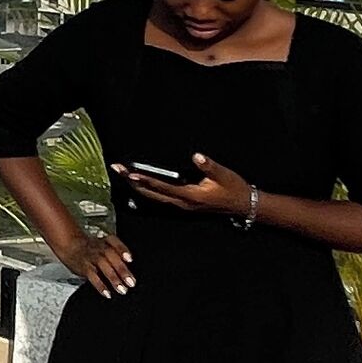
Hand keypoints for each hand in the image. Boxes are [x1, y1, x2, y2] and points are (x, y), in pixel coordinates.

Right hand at [64, 232, 137, 296]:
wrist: (70, 245)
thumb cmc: (92, 247)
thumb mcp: (104, 243)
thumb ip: (118, 252)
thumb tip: (130, 265)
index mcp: (106, 242)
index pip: (115, 243)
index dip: (123, 250)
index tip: (130, 260)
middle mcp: (99, 249)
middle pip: (112, 257)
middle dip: (122, 270)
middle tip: (131, 282)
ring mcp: (92, 258)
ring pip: (103, 267)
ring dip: (113, 279)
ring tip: (122, 290)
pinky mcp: (84, 268)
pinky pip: (92, 277)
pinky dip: (100, 286)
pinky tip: (107, 293)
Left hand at [116, 151, 260, 222]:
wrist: (243, 204)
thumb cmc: (234, 189)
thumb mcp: (223, 175)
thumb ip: (208, 166)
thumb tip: (195, 156)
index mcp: (190, 196)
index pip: (162, 187)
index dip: (145, 180)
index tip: (130, 173)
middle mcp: (183, 203)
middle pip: (152, 194)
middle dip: (133, 183)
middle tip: (118, 170)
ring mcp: (182, 205)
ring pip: (154, 198)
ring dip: (138, 187)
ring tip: (124, 176)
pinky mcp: (184, 204)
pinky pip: (161, 198)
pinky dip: (148, 191)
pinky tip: (141, 185)